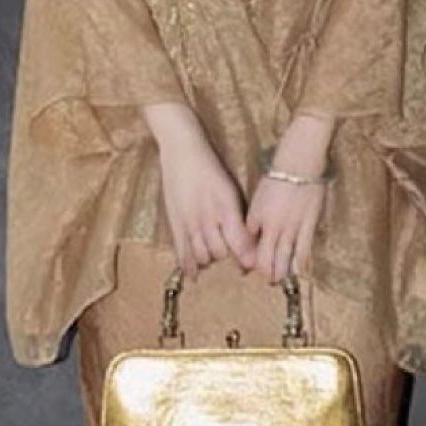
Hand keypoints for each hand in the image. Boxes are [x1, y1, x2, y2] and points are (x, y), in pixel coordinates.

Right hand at [145, 102, 256, 272]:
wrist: (182, 150)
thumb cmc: (209, 166)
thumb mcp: (228, 189)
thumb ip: (236, 214)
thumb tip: (248, 235)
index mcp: (227, 208)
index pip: (241, 243)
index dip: (247, 257)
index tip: (251, 265)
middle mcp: (209, 218)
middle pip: (221, 253)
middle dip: (228, 259)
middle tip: (231, 260)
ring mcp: (190, 222)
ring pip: (202, 255)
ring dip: (209, 260)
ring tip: (212, 257)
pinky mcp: (175, 223)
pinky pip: (182, 251)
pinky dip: (188, 266)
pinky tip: (193, 275)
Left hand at [243, 110, 334, 283]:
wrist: (299, 164)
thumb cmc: (277, 177)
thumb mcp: (258, 199)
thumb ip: (253, 221)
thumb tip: (250, 237)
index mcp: (260, 220)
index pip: (254, 249)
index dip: (251, 263)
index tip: (250, 271)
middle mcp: (275, 228)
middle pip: (270, 257)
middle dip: (267, 272)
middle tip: (268, 280)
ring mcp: (294, 227)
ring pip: (286, 257)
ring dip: (283, 271)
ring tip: (281, 281)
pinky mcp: (310, 224)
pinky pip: (305, 249)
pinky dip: (301, 262)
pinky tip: (299, 271)